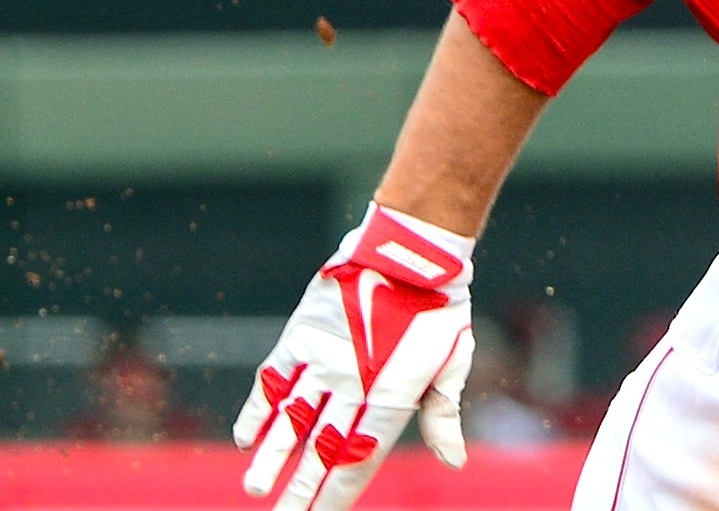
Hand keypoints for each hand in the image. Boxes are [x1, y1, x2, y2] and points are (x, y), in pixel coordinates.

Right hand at [234, 204, 475, 510]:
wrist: (410, 250)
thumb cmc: (439, 306)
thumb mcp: (454, 361)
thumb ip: (443, 414)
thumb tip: (454, 461)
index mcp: (388, 398)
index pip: (356, 461)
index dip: (336, 494)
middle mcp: (350, 387)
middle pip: (319, 451)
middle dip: (299, 491)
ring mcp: (322, 362)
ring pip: (289, 421)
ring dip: (270, 457)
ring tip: (253, 487)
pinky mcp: (301, 335)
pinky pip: (272, 380)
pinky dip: (257, 409)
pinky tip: (245, 437)